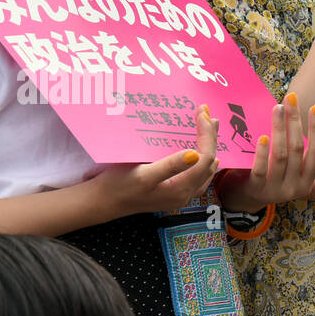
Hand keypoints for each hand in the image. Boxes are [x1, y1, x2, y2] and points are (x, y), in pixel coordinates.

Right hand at [93, 104, 217, 214]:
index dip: (206, 135)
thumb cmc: (119, 187)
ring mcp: (181, 195)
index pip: (204, 158)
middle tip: (208, 114)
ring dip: (209, 147)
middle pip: (208, 163)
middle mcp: (185, 194)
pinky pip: (197, 175)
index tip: (201, 113)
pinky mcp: (174, 193)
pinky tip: (202, 155)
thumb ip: (170, 165)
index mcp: (180, 189)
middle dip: (210, 137)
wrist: (104, 202)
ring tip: (210, 128)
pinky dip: (202, 161)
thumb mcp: (144, 175)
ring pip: (205, 169)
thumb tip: (194, 154)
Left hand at [215, 94, 314, 211]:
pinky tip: (262, 136)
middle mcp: (293, 187)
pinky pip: (260, 169)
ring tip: (276, 108)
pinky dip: (261, 153)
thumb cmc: (280, 184)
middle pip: (297, 150)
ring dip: (279, 129)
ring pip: (279, 156)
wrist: (249, 200)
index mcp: (308, 182)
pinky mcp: (255, 189)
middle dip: (295, 122)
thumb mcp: (306, 183)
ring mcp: (274, 189)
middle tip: (290, 98)